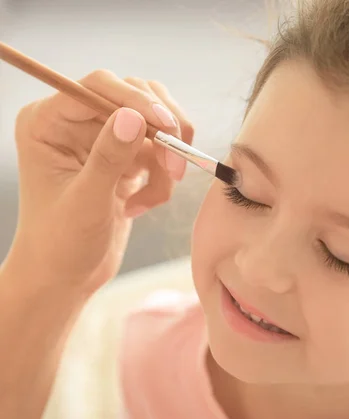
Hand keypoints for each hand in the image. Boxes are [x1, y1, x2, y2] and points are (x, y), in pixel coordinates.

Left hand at [8, 70, 193, 292]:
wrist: (67, 276)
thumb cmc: (61, 245)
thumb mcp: (85, 202)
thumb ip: (108, 158)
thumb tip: (133, 116)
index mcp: (48, 122)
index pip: (98, 86)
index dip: (136, 100)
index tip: (167, 126)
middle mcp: (75, 122)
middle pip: (135, 96)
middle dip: (162, 132)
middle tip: (176, 169)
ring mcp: (103, 138)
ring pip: (155, 122)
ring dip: (167, 158)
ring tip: (158, 194)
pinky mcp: (124, 156)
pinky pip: (160, 150)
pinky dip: (163, 178)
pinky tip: (142, 205)